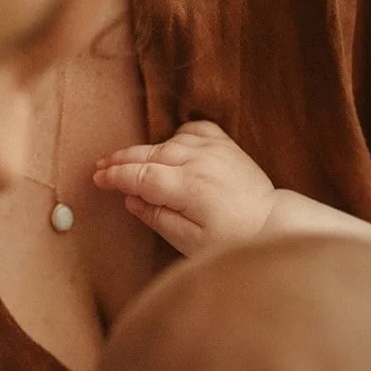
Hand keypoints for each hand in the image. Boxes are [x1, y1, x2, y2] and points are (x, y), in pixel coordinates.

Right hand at [91, 121, 278, 257]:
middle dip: (121, 160)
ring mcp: (215, 150)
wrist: (273, 224)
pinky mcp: (227, 146)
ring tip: (124, 158)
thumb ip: (158, 217)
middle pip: (149, 154)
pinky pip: (194, 130)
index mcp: (190, 187)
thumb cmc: (233, 241)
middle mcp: (200, 162)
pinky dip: (177, 135)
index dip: (116, 176)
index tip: (98, 179)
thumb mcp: (190, 241)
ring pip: (168, 142)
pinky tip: (169, 144)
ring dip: (144, 149)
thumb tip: (131, 198)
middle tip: (100, 166)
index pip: (141, 176)